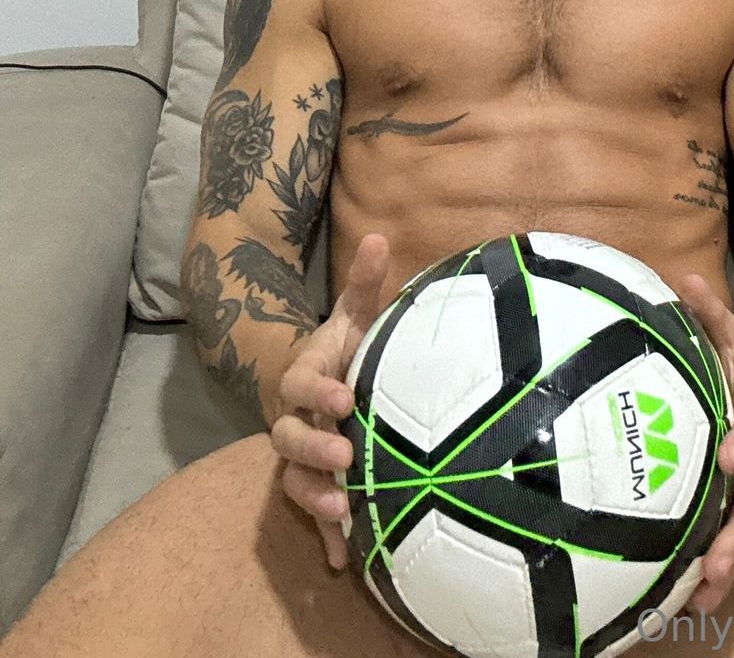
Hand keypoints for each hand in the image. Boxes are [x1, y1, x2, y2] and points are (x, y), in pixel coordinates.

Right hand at [269, 232, 392, 570]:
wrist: (321, 384)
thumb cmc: (346, 349)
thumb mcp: (354, 315)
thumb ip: (364, 283)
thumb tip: (381, 235)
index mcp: (304, 377)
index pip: (302, 384)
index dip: (319, 392)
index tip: (346, 398)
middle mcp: (294, 420)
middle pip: (290, 439)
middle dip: (315, 450)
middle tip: (345, 457)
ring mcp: (300, 456)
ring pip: (294, 481)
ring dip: (314, 499)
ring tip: (343, 511)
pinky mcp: (313, 486)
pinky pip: (311, 515)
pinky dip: (325, 537)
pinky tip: (342, 560)